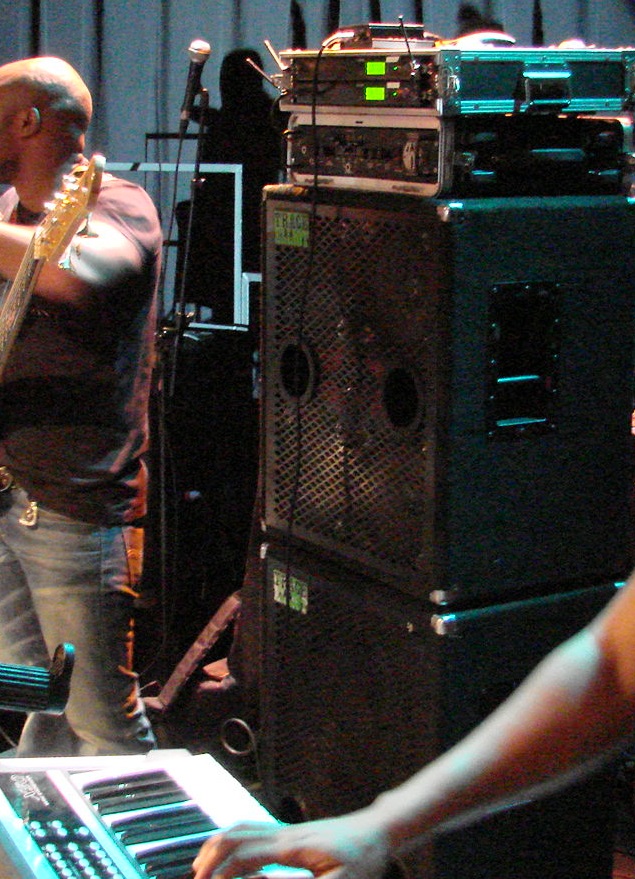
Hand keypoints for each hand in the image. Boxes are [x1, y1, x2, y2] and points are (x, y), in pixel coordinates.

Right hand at [192, 813, 390, 878]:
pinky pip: (250, 829)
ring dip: (216, 846)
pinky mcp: (289, 832)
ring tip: (202, 869)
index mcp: (292, 846)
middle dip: (209, 859)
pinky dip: (230, 841)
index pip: (244, 856)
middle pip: (233, 835)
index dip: (221, 875)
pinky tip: (229, 858)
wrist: (376, 831)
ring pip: (239, 827)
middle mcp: (283, 832)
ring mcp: (285, 829)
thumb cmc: (361, 859)